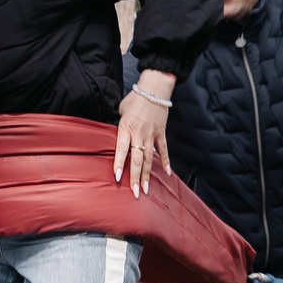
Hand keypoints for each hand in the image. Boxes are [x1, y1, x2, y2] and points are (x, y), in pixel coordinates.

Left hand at [114, 70, 173, 195]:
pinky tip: (166, 173)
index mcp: (126, 128)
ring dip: (148, 175)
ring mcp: (151, 135)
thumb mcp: (121, 110)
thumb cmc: (135, 99)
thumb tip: (116, 136)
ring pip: (149, 158)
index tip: (118, 178)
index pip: (122, 150)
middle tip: (135, 193)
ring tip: (146, 189)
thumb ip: (119, 126)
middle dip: (135, 177)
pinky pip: (164, 150)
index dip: (120, 164)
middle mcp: (139, 134)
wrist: (154, 89)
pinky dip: (166, 161)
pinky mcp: (161, 133)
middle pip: (137, 159)